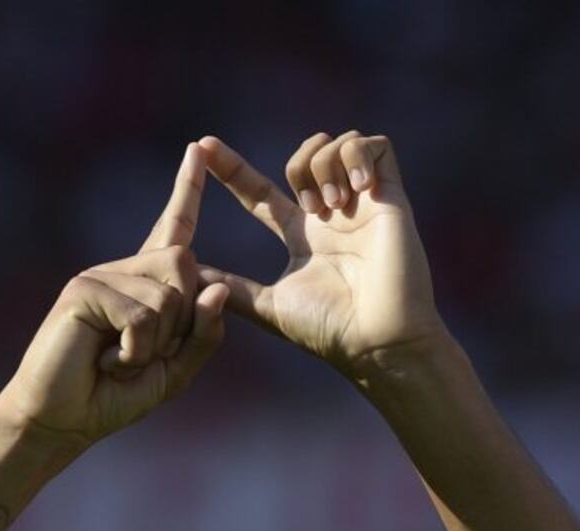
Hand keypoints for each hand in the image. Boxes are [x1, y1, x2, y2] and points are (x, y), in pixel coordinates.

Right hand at [0, 144, 227, 452]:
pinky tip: (105, 362)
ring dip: (154, 345)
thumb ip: (202, 336)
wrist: (60, 421)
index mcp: (146, 285)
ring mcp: (100, 274)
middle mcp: (124, 270)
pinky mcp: (83, 289)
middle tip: (141, 354)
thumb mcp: (173, 373)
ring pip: (168, 296)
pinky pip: (140, 316)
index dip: (187, 190)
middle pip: (187, 265)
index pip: (174, 229)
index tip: (198, 149)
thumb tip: (217, 287)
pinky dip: (134, 351)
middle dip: (180, 322)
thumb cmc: (111, 398)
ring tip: (118, 360)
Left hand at [197, 131, 442, 380]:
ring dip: (325, 167)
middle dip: (297, 167)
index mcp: (302, 238)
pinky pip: (373, 144)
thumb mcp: (268, 307)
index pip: (260, 194)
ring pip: (335, 144)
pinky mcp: (390, 195)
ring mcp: (361, 204)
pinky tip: (357, 190)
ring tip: (334, 205)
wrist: (377, 338)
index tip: (204, 146)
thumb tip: (188, 278)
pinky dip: (358, 156)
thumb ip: (232, 290)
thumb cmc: (329, 330)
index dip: (232, 169)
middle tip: (310, 209)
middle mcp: (331, 216)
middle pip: (304, 157)